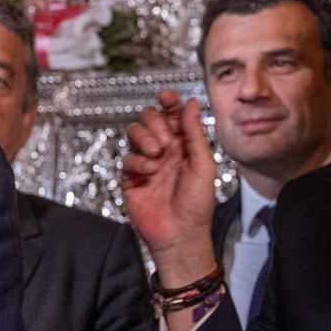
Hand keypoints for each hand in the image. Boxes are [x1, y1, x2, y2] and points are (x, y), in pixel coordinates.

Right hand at [122, 89, 219, 283]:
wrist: (180, 234)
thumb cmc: (197, 204)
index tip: (166, 96)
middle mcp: (164, 149)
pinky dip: (137, 161)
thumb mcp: (203, 165)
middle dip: (155, 123)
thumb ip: (194, 133)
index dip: (169, 102)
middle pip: (150, 118)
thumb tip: (191, 103)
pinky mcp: (131, 176)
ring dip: (144, 139)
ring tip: (156, 156)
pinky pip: (127, 157)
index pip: (173, 114)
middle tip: (164, 142)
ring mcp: (146, 162)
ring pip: (135, 133)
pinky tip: (148, 172)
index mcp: (184, 144)